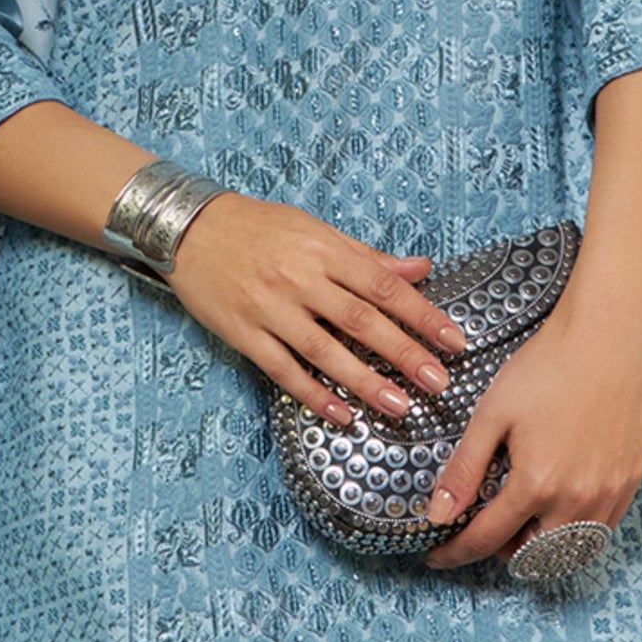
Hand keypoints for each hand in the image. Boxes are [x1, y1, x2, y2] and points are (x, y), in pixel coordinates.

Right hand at [166, 191, 468, 423]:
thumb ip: (365, 255)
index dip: (422, 314)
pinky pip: (283, 370)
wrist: (188, 229)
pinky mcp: (243, 333)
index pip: (383, 285)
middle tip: (439, 383)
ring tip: (400, 406)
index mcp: (322, 250)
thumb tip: (420, 268)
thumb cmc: (255, 227)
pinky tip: (341, 414)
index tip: (453, 340)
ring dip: (365, 381)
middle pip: (360, 321)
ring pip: (324, 351)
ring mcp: (269, 309)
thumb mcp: (314, 229)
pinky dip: (313, 394)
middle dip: (404, 354)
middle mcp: (299, 279)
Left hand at [419, 288, 641, 570]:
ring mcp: (608, 494)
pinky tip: (556, 508)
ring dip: (536, 546)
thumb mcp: (493, 414)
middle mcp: (576, 500)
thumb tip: (437, 515)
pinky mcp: (630, 482)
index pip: (485, 540)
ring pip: (567, 551)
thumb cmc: (548, 367)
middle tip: (478, 526)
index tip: (436, 554)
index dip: (455, 552)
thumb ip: (464, 469)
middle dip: (496, 550)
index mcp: (536, 484)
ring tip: (515, 520)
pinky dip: (572, 534)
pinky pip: (599, 531)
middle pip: (528, 556)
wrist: (610, 337)